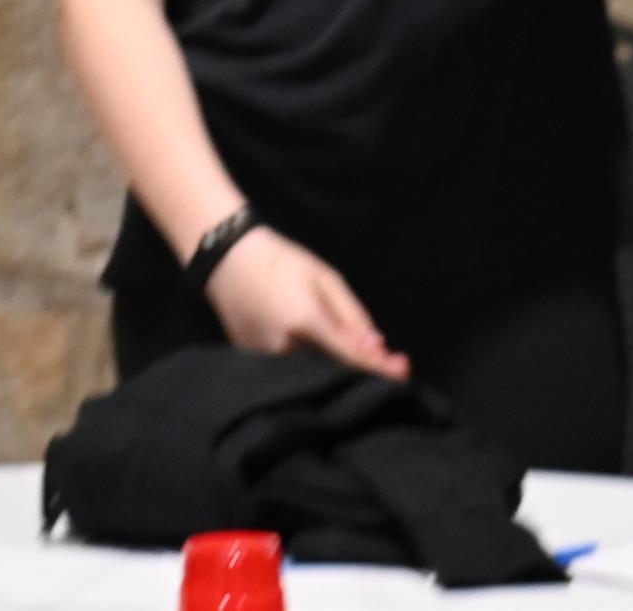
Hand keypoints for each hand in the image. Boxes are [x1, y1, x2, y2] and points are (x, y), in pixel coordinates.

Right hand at [203, 228, 410, 381]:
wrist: (227, 260)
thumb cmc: (281, 261)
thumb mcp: (325, 278)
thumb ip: (352, 315)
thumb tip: (377, 348)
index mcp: (304, 322)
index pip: (350, 356)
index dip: (380, 367)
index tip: (405, 371)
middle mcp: (283, 349)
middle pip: (332, 371)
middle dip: (361, 368)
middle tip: (389, 360)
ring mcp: (265, 361)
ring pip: (313, 373)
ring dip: (336, 368)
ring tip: (358, 354)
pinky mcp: (253, 365)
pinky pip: (292, 372)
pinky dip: (312, 366)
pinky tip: (324, 355)